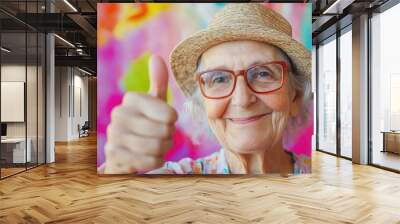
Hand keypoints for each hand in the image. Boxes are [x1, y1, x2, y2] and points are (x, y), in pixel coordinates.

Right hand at [104, 55, 177, 173]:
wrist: (124, 151)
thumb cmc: (144, 123)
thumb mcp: (153, 103)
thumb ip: (158, 81)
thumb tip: (156, 57)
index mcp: (131, 99)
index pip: (169, 114)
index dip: (172, 121)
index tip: (166, 120)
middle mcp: (119, 114)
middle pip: (164, 131)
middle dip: (169, 137)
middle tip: (162, 136)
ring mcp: (114, 134)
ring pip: (157, 146)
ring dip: (163, 149)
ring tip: (158, 146)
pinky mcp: (114, 154)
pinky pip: (149, 161)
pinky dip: (155, 161)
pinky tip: (149, 156)